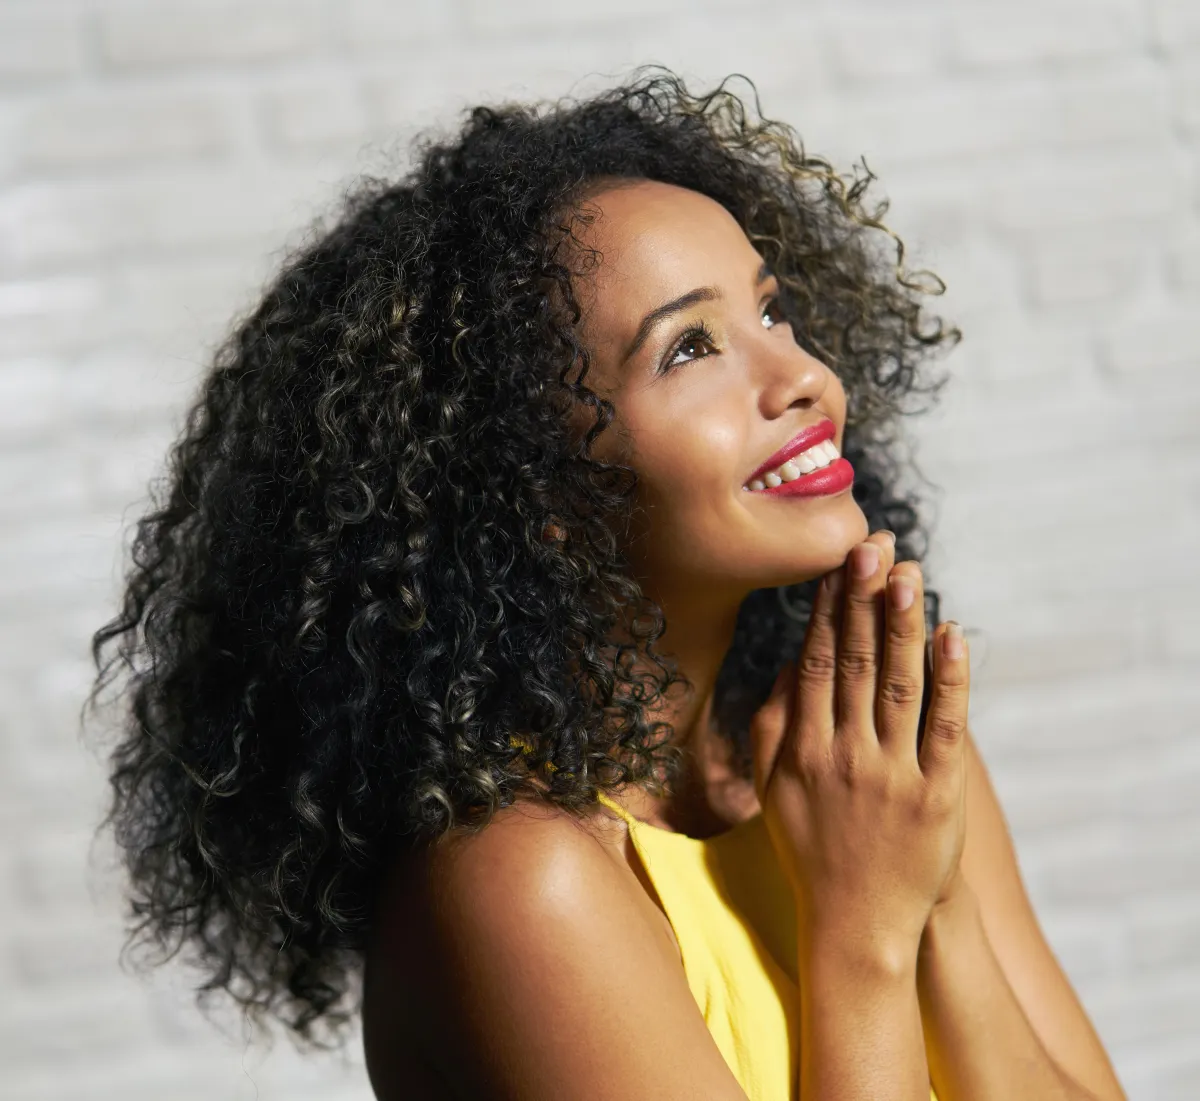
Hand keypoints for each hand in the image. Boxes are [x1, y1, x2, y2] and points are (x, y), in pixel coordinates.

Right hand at [750, 532, 970, 959]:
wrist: (855, 924)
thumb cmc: (810, 852)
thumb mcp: (773, 790)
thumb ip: (772, 727)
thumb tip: (787, 667)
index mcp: (801, 749)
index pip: (814, 663)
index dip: (826, 609)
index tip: (836, 563)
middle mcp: (843, 754)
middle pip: (854, 661)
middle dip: (863, 598)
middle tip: (871, 544)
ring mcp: (891, 775)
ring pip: (897, 684)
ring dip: (902, 623)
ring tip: (907, 571)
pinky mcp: (936, 796)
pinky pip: (946, 728)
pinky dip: (951, 679)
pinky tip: (951, 634)